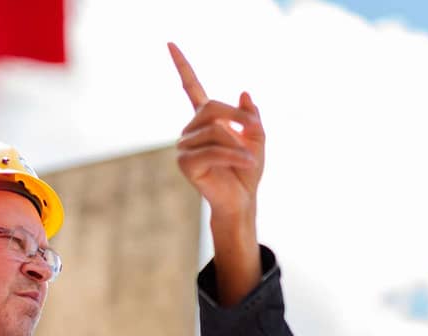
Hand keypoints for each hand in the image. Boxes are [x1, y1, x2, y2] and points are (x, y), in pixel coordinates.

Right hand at [169, 42, 264, 221]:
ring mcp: (184, 147)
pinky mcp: (186, 164)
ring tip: (248, 159)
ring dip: (238, 146)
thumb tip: (244, 93)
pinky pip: (213, 151)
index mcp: (205, 121)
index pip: (191, 88)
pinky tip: (246, 163)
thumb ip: (252, 117)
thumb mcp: (257, 140)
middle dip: (237, 118)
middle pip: (212, 109)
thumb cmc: (247, 172)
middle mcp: (190, 131)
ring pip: (215, 132)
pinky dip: (234, 157)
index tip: (170, 43)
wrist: (242, 201)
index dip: (182, 66)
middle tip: (254, 131)